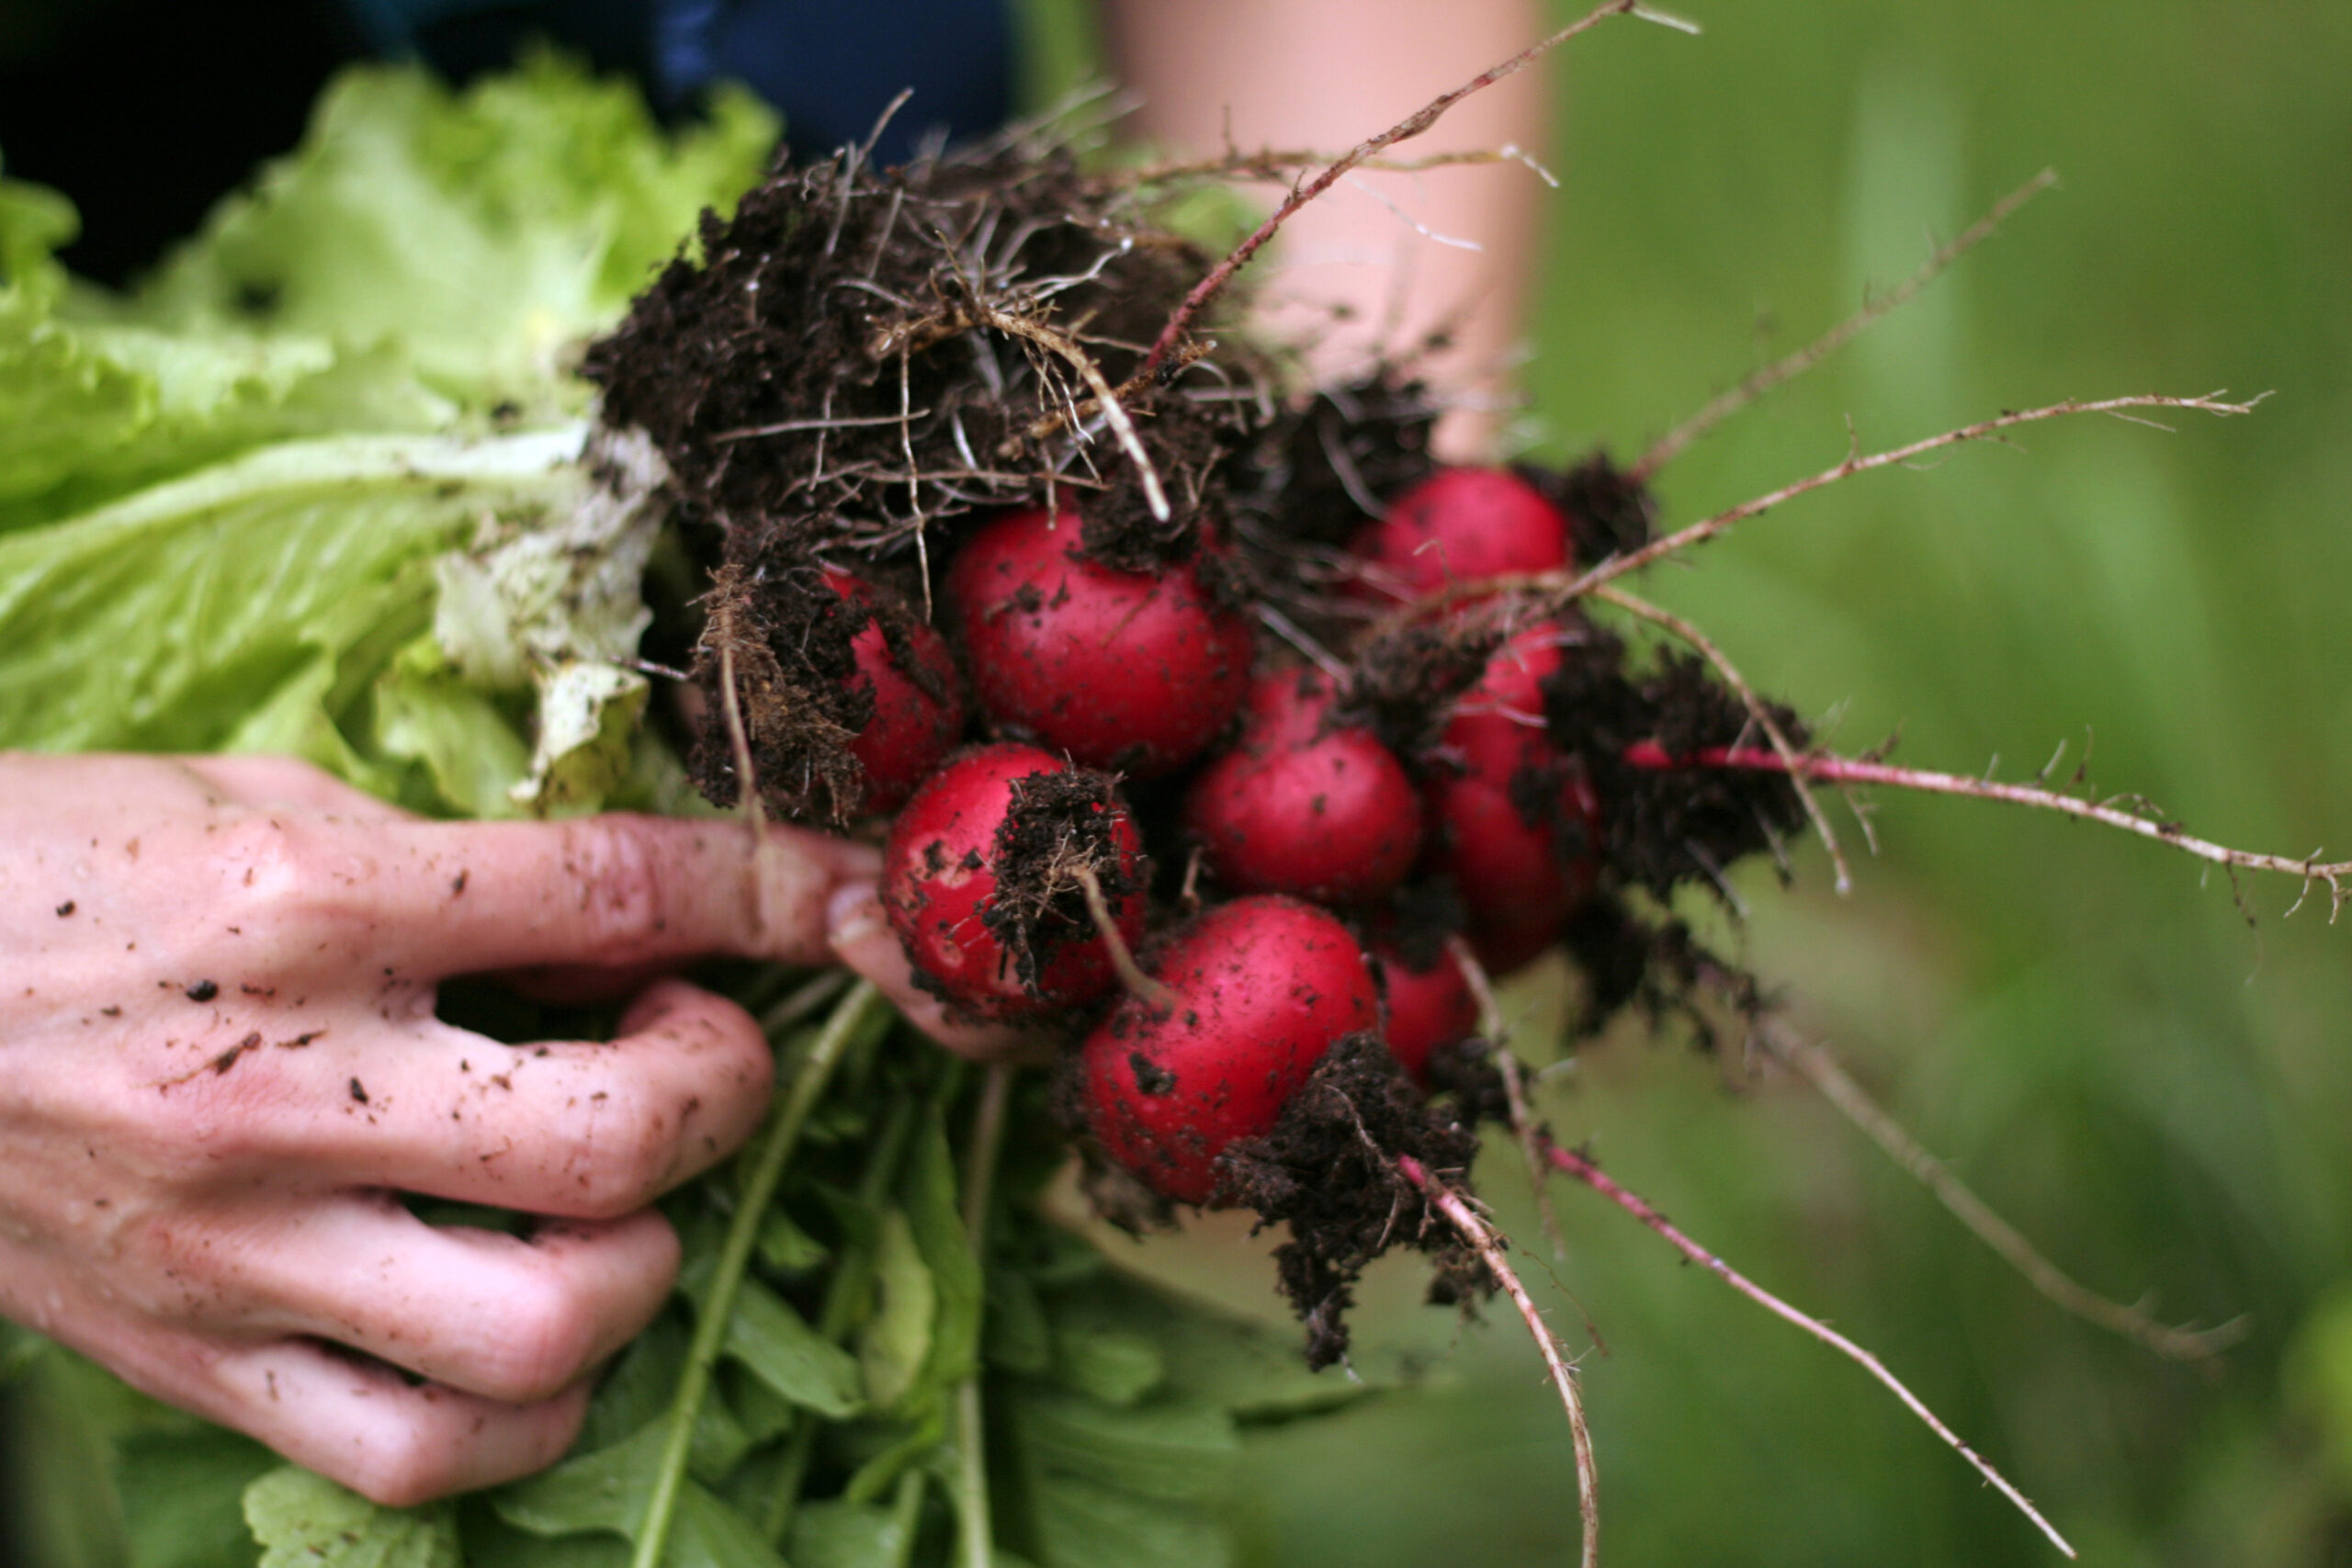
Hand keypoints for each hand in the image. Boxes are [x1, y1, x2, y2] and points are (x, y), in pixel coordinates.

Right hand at [0, 752, 878, 1504]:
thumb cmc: (42, 871)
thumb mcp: (250, 799)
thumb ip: (448, 862)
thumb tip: (630, 923)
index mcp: (308, 907)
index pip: (617, 894)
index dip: (777, 892)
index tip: (846, 900)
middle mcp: (287, 1088)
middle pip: (624, 1139)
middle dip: (725, 1089)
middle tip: (693, 1042)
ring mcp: (239, 1250)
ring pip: (547, 1330)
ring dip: (642, 1260)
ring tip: (609, 1192)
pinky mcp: (191, 1360)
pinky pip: (417, 1454)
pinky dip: (528, 1410)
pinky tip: (533, 1326)